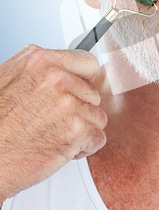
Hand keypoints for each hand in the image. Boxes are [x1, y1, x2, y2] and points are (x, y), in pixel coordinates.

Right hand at [0, 45, 106, 202]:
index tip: (75, 95)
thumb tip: (62, 68)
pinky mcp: (76, 131)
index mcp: (40, 60)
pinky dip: (84, 148)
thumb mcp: (7, 78)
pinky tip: (60, 149)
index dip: (82, 82)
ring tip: (55, 136)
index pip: (87, 63)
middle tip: (54, 122)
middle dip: (79, 110)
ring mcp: (68, 104)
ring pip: (98, 116)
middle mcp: (56, 78)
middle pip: (93, 93)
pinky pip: (98, 138)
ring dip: (82, 130)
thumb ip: (39, 69)